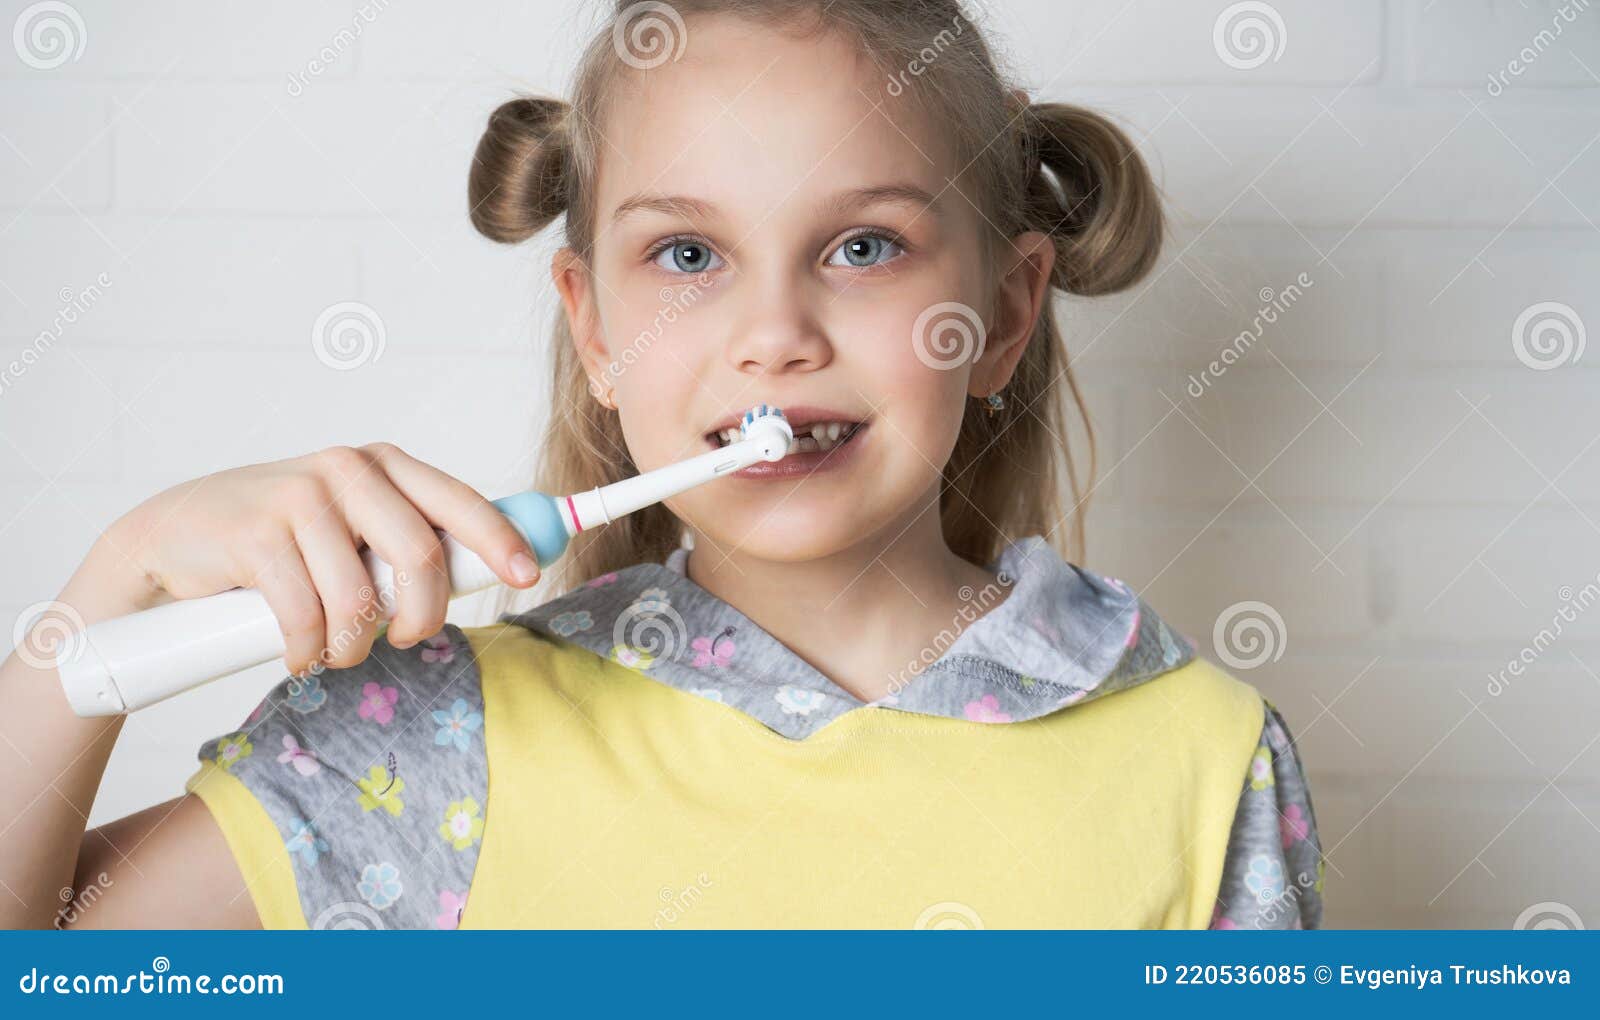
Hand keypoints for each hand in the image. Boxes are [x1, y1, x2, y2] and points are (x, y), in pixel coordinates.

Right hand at [95, 443, 539, 674]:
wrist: (172, 541)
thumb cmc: (280, 544)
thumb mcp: (350, 529)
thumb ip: (405, 542)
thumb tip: (490, 569)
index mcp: (383, 466)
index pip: (459, 501)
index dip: (498, 539)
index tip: (526, 575)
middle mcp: (348, 469)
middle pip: (421, 555)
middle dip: (422, 616)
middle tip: (407, 640)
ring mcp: (300, 496)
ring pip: (360, 600)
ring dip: (352, 646)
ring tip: (334, 649)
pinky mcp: (256, 534)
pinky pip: (306, 617)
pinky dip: (307, 651)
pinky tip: (296, 650)